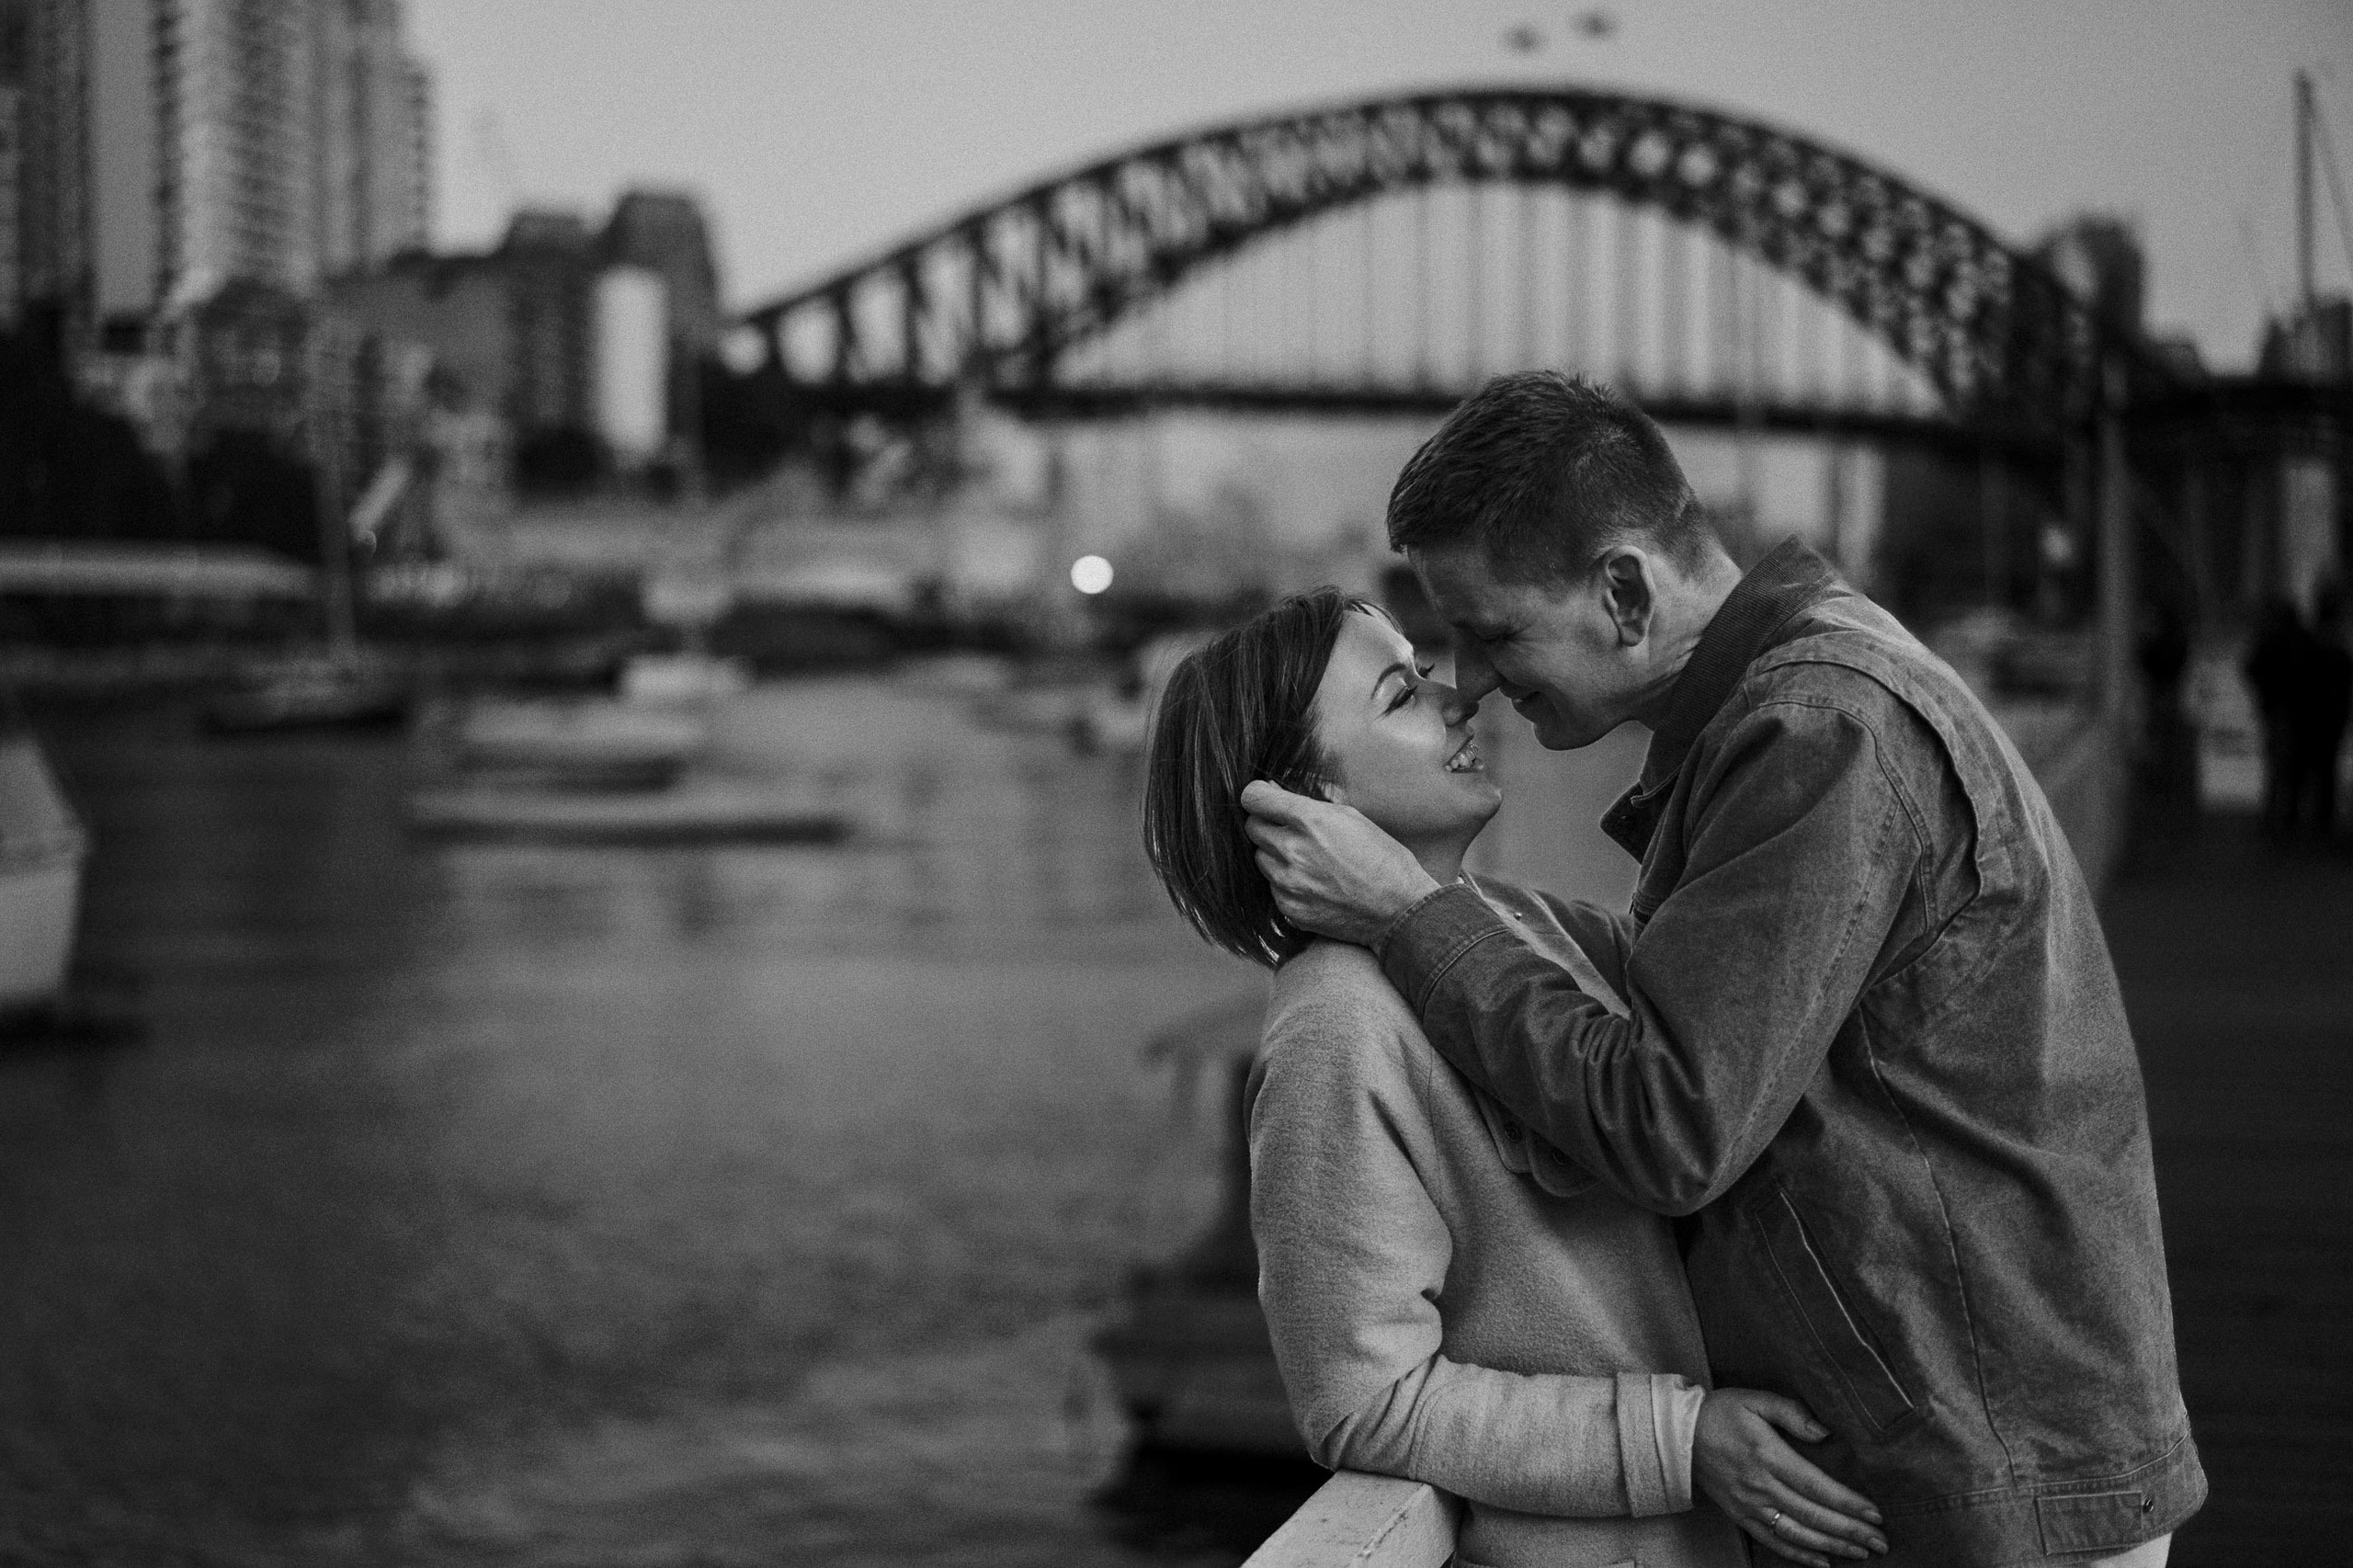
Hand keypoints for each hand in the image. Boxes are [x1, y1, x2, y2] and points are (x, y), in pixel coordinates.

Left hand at [1238, 780, 1439, 946]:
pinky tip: (1312, 882)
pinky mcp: (1289, 909)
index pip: (1254, 799)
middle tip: (1288, 827)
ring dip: (1275, 853)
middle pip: (1252, 828)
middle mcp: (1293, 851)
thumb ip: (1310, 804)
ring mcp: (1288, 884)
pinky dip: (1286, 881)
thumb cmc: (1382, 859)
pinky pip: (1273, 886)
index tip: (1264, 797)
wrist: (1400, 910)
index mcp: (1310, 821)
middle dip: (1266, 823)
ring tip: (1306, 858)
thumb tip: (1279, 794)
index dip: (1257, 795)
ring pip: (1260, 858)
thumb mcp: (1352, 817)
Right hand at [1692, 1389, 1886, 1564]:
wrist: (1677, 1434)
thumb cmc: (1720, 1412)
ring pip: (1796, 1534)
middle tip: (1880, 1542)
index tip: (1875, 1514)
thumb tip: (1824, 1432)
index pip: (1816, 1486)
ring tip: (1861, 1553)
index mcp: (1768, 1455)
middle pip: (1813, 1515)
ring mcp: (1749, 1505)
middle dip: (1850, 1531)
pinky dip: (1799, 1555)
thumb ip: (1791, 1412)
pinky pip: (1772, 1541)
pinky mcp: (1740, 1515)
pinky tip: (1823, 1561)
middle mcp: (1760, 1486)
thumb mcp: (1755, 1399)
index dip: (1848, 1503)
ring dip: (1832, 1546)